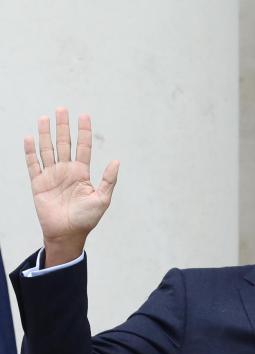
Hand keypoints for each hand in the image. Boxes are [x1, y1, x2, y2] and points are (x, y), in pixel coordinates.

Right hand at [25, 108, 118, 266]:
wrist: (67, 233)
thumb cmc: (86, 219)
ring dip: (45, 134)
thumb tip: (116, 161)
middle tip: (62, 109)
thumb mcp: (102, 199)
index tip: (84, 116)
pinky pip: (33, 164)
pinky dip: (30, 151)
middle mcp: (66, 171)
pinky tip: (30, 138)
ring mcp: (51, 175)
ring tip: (45, 118)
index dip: (83, 132)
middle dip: (63, 127)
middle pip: (64, 143)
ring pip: (47, 149)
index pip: (83, 147)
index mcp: (81, 173)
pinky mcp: (38, 183)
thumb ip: (108, 180)